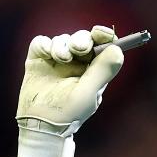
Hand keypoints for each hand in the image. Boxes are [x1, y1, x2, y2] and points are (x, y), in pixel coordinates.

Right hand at [12, 26, 123, 156]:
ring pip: (63, 39)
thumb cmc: (70, 113)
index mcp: (94, 69)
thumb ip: (103, 71)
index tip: (102, 33)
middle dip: (81, 39)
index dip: (104, 35)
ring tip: (60, 58)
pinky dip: (44, 44)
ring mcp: (57, 60)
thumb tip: (117, 49)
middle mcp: (77, 62)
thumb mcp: (89, 92)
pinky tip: (47, 55)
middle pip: (83, 38)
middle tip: (79, 49)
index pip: (103, 46)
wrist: (42, 124)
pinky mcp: (39, 59)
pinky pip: (42, 42)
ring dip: (62, 45)